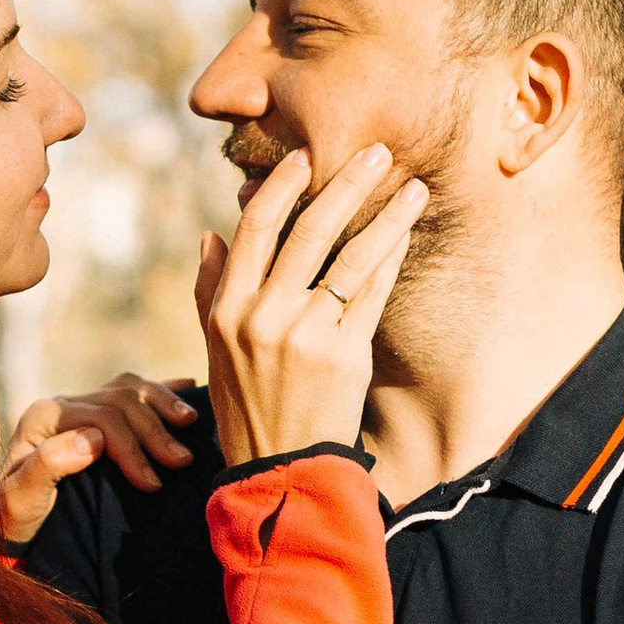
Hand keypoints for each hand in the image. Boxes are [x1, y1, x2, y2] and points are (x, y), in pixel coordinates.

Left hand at [0, 376, 197, 543]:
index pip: (101, 417)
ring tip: (190, 423)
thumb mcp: (20, 497)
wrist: (9, 522)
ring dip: (163, 403)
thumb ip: (48, 464)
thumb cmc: (14, 515)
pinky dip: (160, 389)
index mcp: (44, 416)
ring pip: (129, 389)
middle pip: (120, 401)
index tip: (152, 483)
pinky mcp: (95, 417)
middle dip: (154, 431)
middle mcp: (62, 404)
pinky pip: (131, 392)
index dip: (131, 447)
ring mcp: (81, 407)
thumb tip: (94, 439)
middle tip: (181, 463)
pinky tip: (187, 385)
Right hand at [197, 145, 426, 465]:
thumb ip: (211, 291)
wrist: (281, 471)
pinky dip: (391, 260)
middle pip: (310, 230)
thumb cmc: (249, 408)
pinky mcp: (345, 355)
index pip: (256, 229)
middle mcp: (262, 317)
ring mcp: (305, 335)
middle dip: (348, 184)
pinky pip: (373, 294)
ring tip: (414, 188)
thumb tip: (210, 235)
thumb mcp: (214, 351)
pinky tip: (406, 236)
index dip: (284, 185)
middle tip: (379, 153)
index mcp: (227, 310)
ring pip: (352, 257)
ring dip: (387, 215)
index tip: (309, 156)